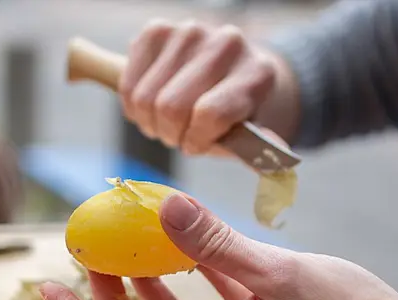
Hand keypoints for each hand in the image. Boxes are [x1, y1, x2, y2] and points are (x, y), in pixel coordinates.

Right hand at [117, 19, 300, 154]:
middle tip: (180, 137)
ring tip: (167, 123)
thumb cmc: (236, 113)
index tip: (197, 145)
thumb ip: (255, 152)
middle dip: (171, 135)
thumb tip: (269, 171)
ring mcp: (190, 32)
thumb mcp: (249, 136)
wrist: (228, 74)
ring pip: (145, 99)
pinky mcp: (157, 30)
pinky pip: (129, 84)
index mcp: (257, 72)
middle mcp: (226, 43)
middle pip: (171, 108)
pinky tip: (151, 107)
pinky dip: (133, 107)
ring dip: (151, 124)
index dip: (196, 140)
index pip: (209, 114)